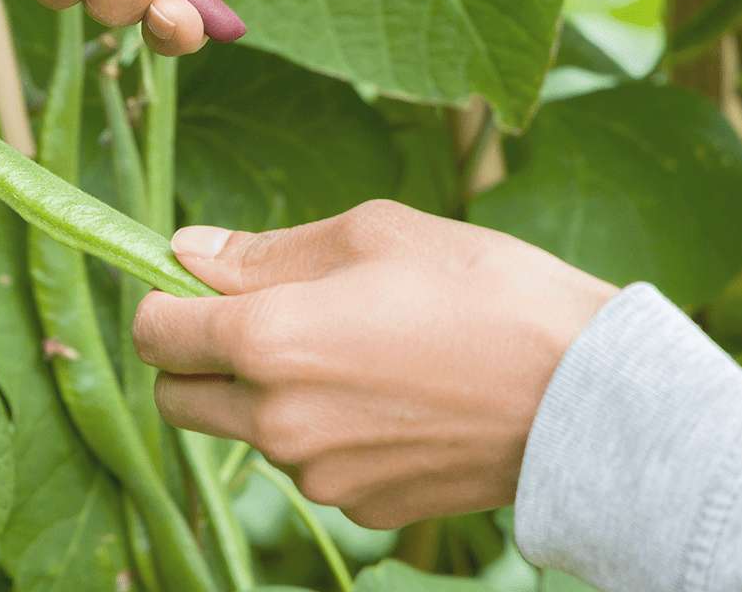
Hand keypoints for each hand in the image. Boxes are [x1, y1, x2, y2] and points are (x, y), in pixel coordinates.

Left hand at [132, 200, 616, 526]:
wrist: (588, 395)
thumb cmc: (483, 290)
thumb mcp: (372, 233)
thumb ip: (265, 252)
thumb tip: (186, 252)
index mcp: (266, 342)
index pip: (154, 334)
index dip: (163, 301)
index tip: (191, 285)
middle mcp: (276, 421)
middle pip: (177, 400)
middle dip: (196, 360)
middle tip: (257, 318)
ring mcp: (319, 474)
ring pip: (247, 433)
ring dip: (266, 396)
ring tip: (352, 349)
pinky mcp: (363, 507)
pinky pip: (311, 465)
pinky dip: (325, 433)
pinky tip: (389, 396)